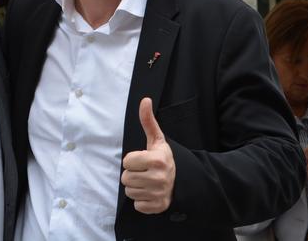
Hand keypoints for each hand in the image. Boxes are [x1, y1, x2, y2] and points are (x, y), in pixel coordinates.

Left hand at [121, 97, 175, 213]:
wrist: (181, 180)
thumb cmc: (163, 158)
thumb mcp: (156, 140)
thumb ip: (148, 121)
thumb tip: (145, 100)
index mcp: (156, 160)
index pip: (126, 162)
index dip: (133, 160)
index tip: (143, 160)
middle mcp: (158, 178)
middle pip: (125, 178)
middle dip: (133, 174)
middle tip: (145, 172)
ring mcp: (158, 193)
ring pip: (129, 192)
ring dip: (136, 187)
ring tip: (147, 182)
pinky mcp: (158, 207)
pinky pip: (137, 205)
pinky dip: (142, 200)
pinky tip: (150, 193)